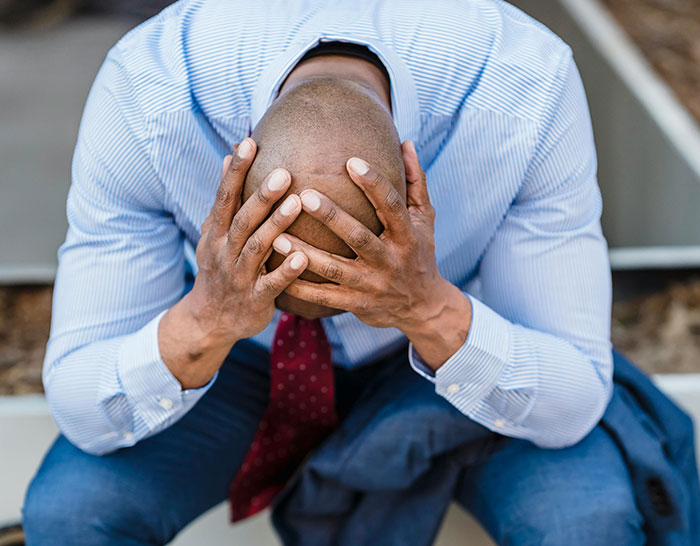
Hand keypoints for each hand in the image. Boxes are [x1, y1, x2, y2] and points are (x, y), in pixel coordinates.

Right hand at [159, 138, 307, 387]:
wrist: (209, 321)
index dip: (234, 171)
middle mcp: (223, 252)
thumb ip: (225, 199)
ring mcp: (238, 277)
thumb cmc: (219, 268)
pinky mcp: (255, 299)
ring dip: (276, 226)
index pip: (224, 197)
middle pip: (242, 220)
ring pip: (256, 248)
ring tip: (297, 204)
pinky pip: (271, 285)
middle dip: (261, 196)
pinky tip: (303, 257)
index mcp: (215, 233)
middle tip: (284, 172)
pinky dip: (285, 271)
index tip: (248, 143)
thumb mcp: (213, 234)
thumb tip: (228, 156)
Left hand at [274, 141, 470, 367]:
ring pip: (335, 270)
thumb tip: (406, 143)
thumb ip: (415, 182)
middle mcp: (390, 261)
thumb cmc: (419, 254)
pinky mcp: (357, 304)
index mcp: (407, 236)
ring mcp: (372, 285)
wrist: (423, 307)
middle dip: (331, 218)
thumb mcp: (425, 219)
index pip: (390, 206)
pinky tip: (277, 272)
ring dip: (305, 255)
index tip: (351, 161)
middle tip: (303, 196)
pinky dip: (301, 287)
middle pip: (358, 238)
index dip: (373, 184)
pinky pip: (325, 297)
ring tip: (277, 237)